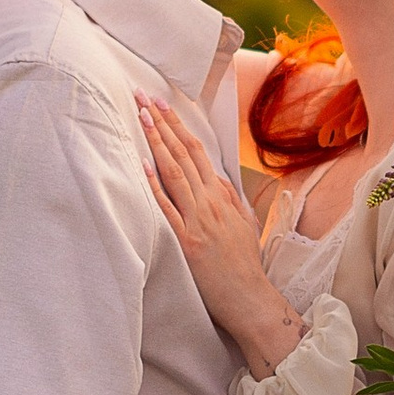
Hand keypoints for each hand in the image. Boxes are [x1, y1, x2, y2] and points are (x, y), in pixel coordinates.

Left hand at [138, 95, 297, 374]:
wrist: (251, 299)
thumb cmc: (246, 267)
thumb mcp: (244, 226)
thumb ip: (231, 201)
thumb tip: (219, 181)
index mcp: (223, 197)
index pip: (199, 152)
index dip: (179, 126)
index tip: (163, 105)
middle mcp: (211, 203)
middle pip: (185, 153)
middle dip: (163, 122)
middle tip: (143, 96)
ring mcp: (199, 220)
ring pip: (176, 172)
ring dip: (158, 142)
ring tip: (142, 116)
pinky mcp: (188, 241)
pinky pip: (168, 208)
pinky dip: (155, 185)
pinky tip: (142, 165)